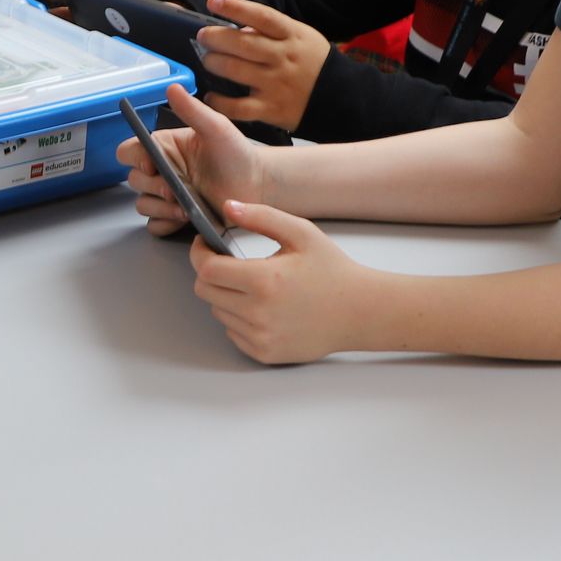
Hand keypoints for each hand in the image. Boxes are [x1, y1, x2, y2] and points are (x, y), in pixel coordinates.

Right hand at [119, 81, 269, 235]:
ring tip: (184, 208)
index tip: (153, 165)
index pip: (130, 151)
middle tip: (174, 190)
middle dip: (153, 187)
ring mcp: (168, 195)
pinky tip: (182, 218)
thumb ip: (193, 110)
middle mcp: (162, 170)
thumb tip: (172, 88)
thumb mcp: (217, 128)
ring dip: (160, 208)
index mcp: (164, 147)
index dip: (135, 159)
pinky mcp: (175, 216)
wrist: (257, 185)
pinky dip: (165, 223)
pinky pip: (155, 225)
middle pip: (134, 181)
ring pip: (142, 205)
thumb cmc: (238, 154)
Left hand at [189, 202, 369, 363]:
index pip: (207, 269)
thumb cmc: (333, 271)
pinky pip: (233, 333)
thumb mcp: (301, 233)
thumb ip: (261, 216)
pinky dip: (239, 319)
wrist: (361, 312)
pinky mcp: (264, 353)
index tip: (206, 245)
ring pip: (218, 312)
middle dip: (211, 274)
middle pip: (205, 292)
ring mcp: (261, 336)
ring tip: (256, 287)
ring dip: (226, 297)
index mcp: (264, 280)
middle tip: (231, 264)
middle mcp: (258, 312)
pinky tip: (264, 308)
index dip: (199, 253)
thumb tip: (228, 207)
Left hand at [193, 0, 330, 131]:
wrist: (340, 98)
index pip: (262, 16)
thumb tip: (238, 25)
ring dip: (214, 63)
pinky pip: (238, 107)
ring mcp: (276, 84)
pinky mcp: (271, 109)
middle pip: (243, 44)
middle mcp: (283, 58)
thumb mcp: (301, 37)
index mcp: (292, 36)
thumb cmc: (313, 62)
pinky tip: (211, 97)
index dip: (236, 7)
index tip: (214, 0)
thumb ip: (272, 30)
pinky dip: (219, 102)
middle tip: (202, 36)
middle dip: (216, 38)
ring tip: (207, 60)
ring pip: (236, 71)